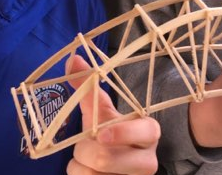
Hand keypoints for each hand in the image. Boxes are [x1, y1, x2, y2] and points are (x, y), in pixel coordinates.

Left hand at [65, 54, 160, 174]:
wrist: (115, 163)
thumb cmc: (109, 130)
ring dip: (78, 166)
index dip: (121, 133)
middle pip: (105, 158)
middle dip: (82, 150)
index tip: (100, 134)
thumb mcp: (101, 108)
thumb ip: (88, 85)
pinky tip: (89, 173)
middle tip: (85, 144)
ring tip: (87, 160)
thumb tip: (72, 58)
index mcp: (149, 131)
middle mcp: (149, 160)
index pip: (144, 131)